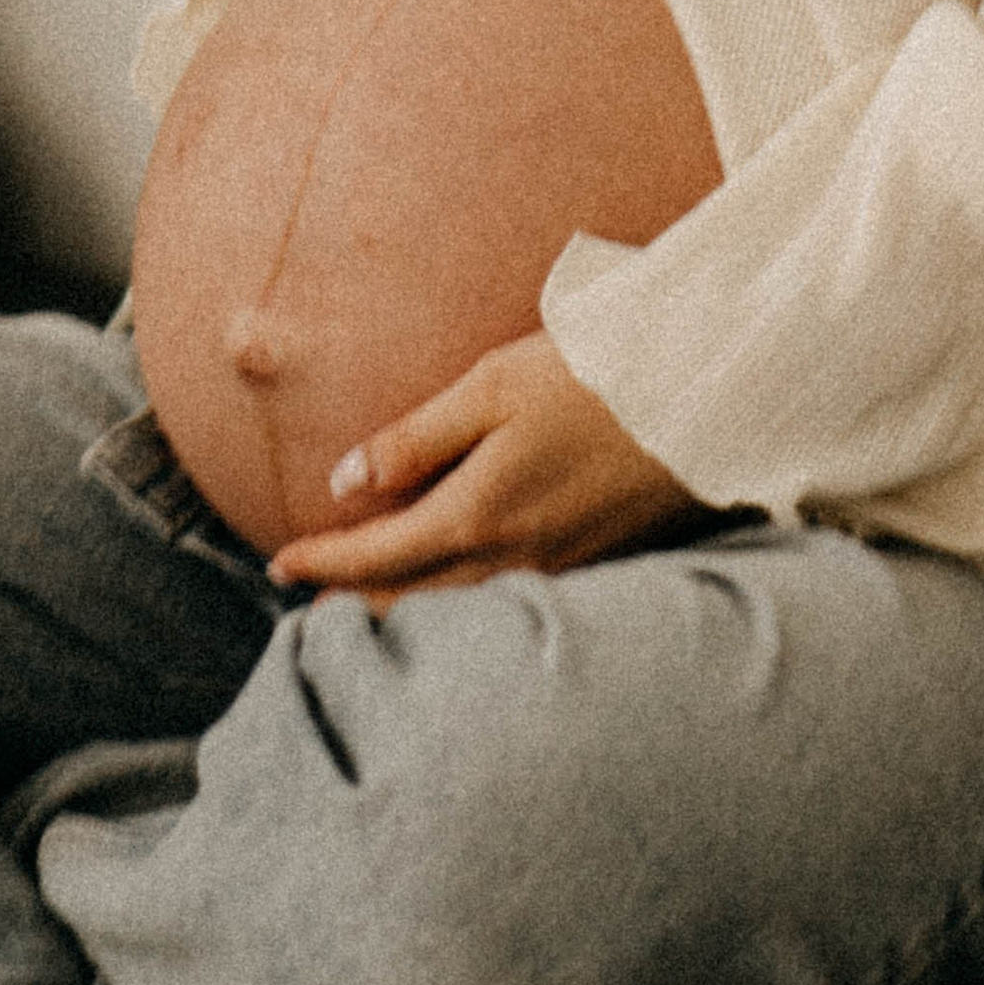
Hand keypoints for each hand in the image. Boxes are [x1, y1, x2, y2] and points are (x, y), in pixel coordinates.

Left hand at [265, 333, 713, 603]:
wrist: (706, 396)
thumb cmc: (595, 375)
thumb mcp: (492, 387)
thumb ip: (414, 439)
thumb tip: (344, 482)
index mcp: (479, 514)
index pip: (378, 557)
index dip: (323, 563)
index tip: (278, 564)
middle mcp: (513, 559)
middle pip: (413, 599)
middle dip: (356, 601)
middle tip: (309, 599)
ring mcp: (559, 571)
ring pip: (460, 608)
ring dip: (407, 609)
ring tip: (368, 601)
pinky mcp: (595, 565)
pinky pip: (508, 602)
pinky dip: (463, 602)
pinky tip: (457, 585)